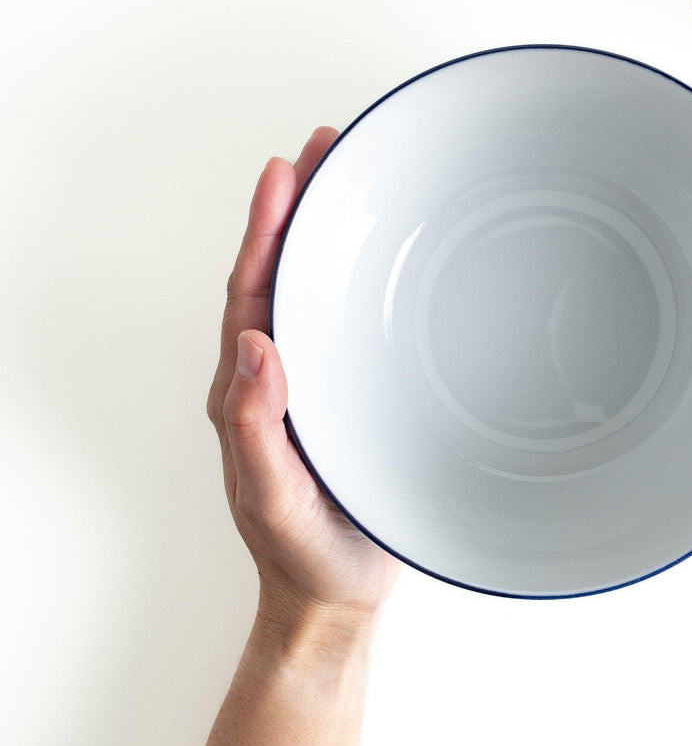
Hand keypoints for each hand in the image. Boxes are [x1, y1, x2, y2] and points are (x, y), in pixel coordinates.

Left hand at [206, 127, 400, 633]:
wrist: (336, 598)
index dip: (266, 228)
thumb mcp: (275, 501)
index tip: (287, 171)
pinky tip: (387, 257)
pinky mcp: (350, 395)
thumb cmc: (306, 556)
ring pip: (314, 290)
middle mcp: (278, 377)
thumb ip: (256, 431)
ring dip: (327, 230)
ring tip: (352, 178)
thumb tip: (251, 348)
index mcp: (249, 393)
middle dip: (298, 205)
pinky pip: (348, 321)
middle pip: (280, 272)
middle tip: (327, 147)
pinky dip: (360, 276)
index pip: (252, 293)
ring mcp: (315, 383)